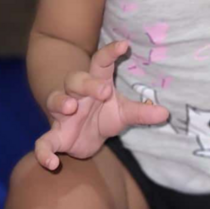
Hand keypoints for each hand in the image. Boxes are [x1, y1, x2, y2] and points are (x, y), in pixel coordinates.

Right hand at [35, 40, 168, 170]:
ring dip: (61, 101)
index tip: (124, 45)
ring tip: (71, 107)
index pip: (101, 62)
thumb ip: (142, 112)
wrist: (81, 137)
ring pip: (56, 99)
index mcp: (96, 83)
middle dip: (87, 83)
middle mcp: (77, 94)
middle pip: (76, 79)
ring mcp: (63, 114)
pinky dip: (44, 153)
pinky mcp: (55, 136)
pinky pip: (43, 142)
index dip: (111, 52)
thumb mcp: (123, 113)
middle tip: (104, 90)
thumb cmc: (103, 115)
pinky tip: (53, 163)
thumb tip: (166, 113)